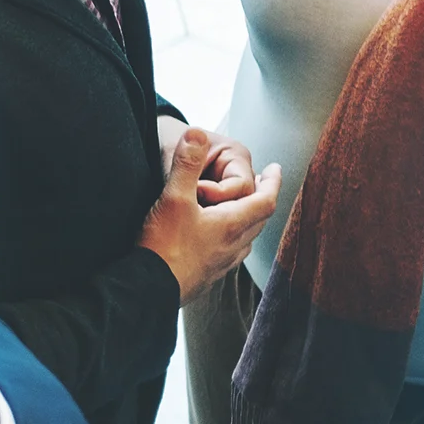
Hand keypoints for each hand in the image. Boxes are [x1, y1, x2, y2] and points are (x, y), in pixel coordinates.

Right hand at [139, 127, 280, 303]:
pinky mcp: (207, 277)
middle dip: (261, 199)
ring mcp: (221, 264)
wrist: (148, 290)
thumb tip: (196, 132)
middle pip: (259, 220)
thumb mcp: (174, 198)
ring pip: (246, 240)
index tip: (276, 168)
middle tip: (260, 185)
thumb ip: (186, 164)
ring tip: (240, 211)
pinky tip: (216, 242)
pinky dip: (231, 241)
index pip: (265, 199)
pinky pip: (229, 255)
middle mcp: (233, 246)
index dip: (273, 182)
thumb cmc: (163, 246)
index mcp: (232, 224)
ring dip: (248, 221)